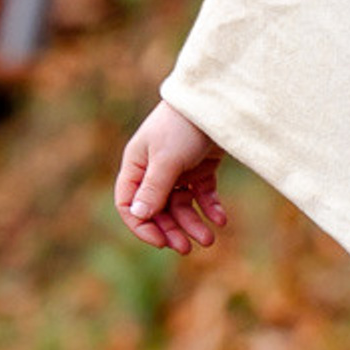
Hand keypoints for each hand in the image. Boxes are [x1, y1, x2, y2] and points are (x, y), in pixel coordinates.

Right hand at [114, 101, 228, 254]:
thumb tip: (138, 215)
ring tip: (209, 240)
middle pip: (158, 209)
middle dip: (172, 230)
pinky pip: (203, 195)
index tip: (160, 242)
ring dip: (193, 223)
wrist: (215, 100)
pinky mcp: (201, 167)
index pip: (129, 204)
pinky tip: (221, 219)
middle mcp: (154, 169)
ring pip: (182, 205)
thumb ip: (154, 189)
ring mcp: (179, 169)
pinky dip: (210, 208)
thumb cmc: (182, 125)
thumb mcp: (167, 159)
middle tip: (187, 249)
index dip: (142, 225)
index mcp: (137, 165)